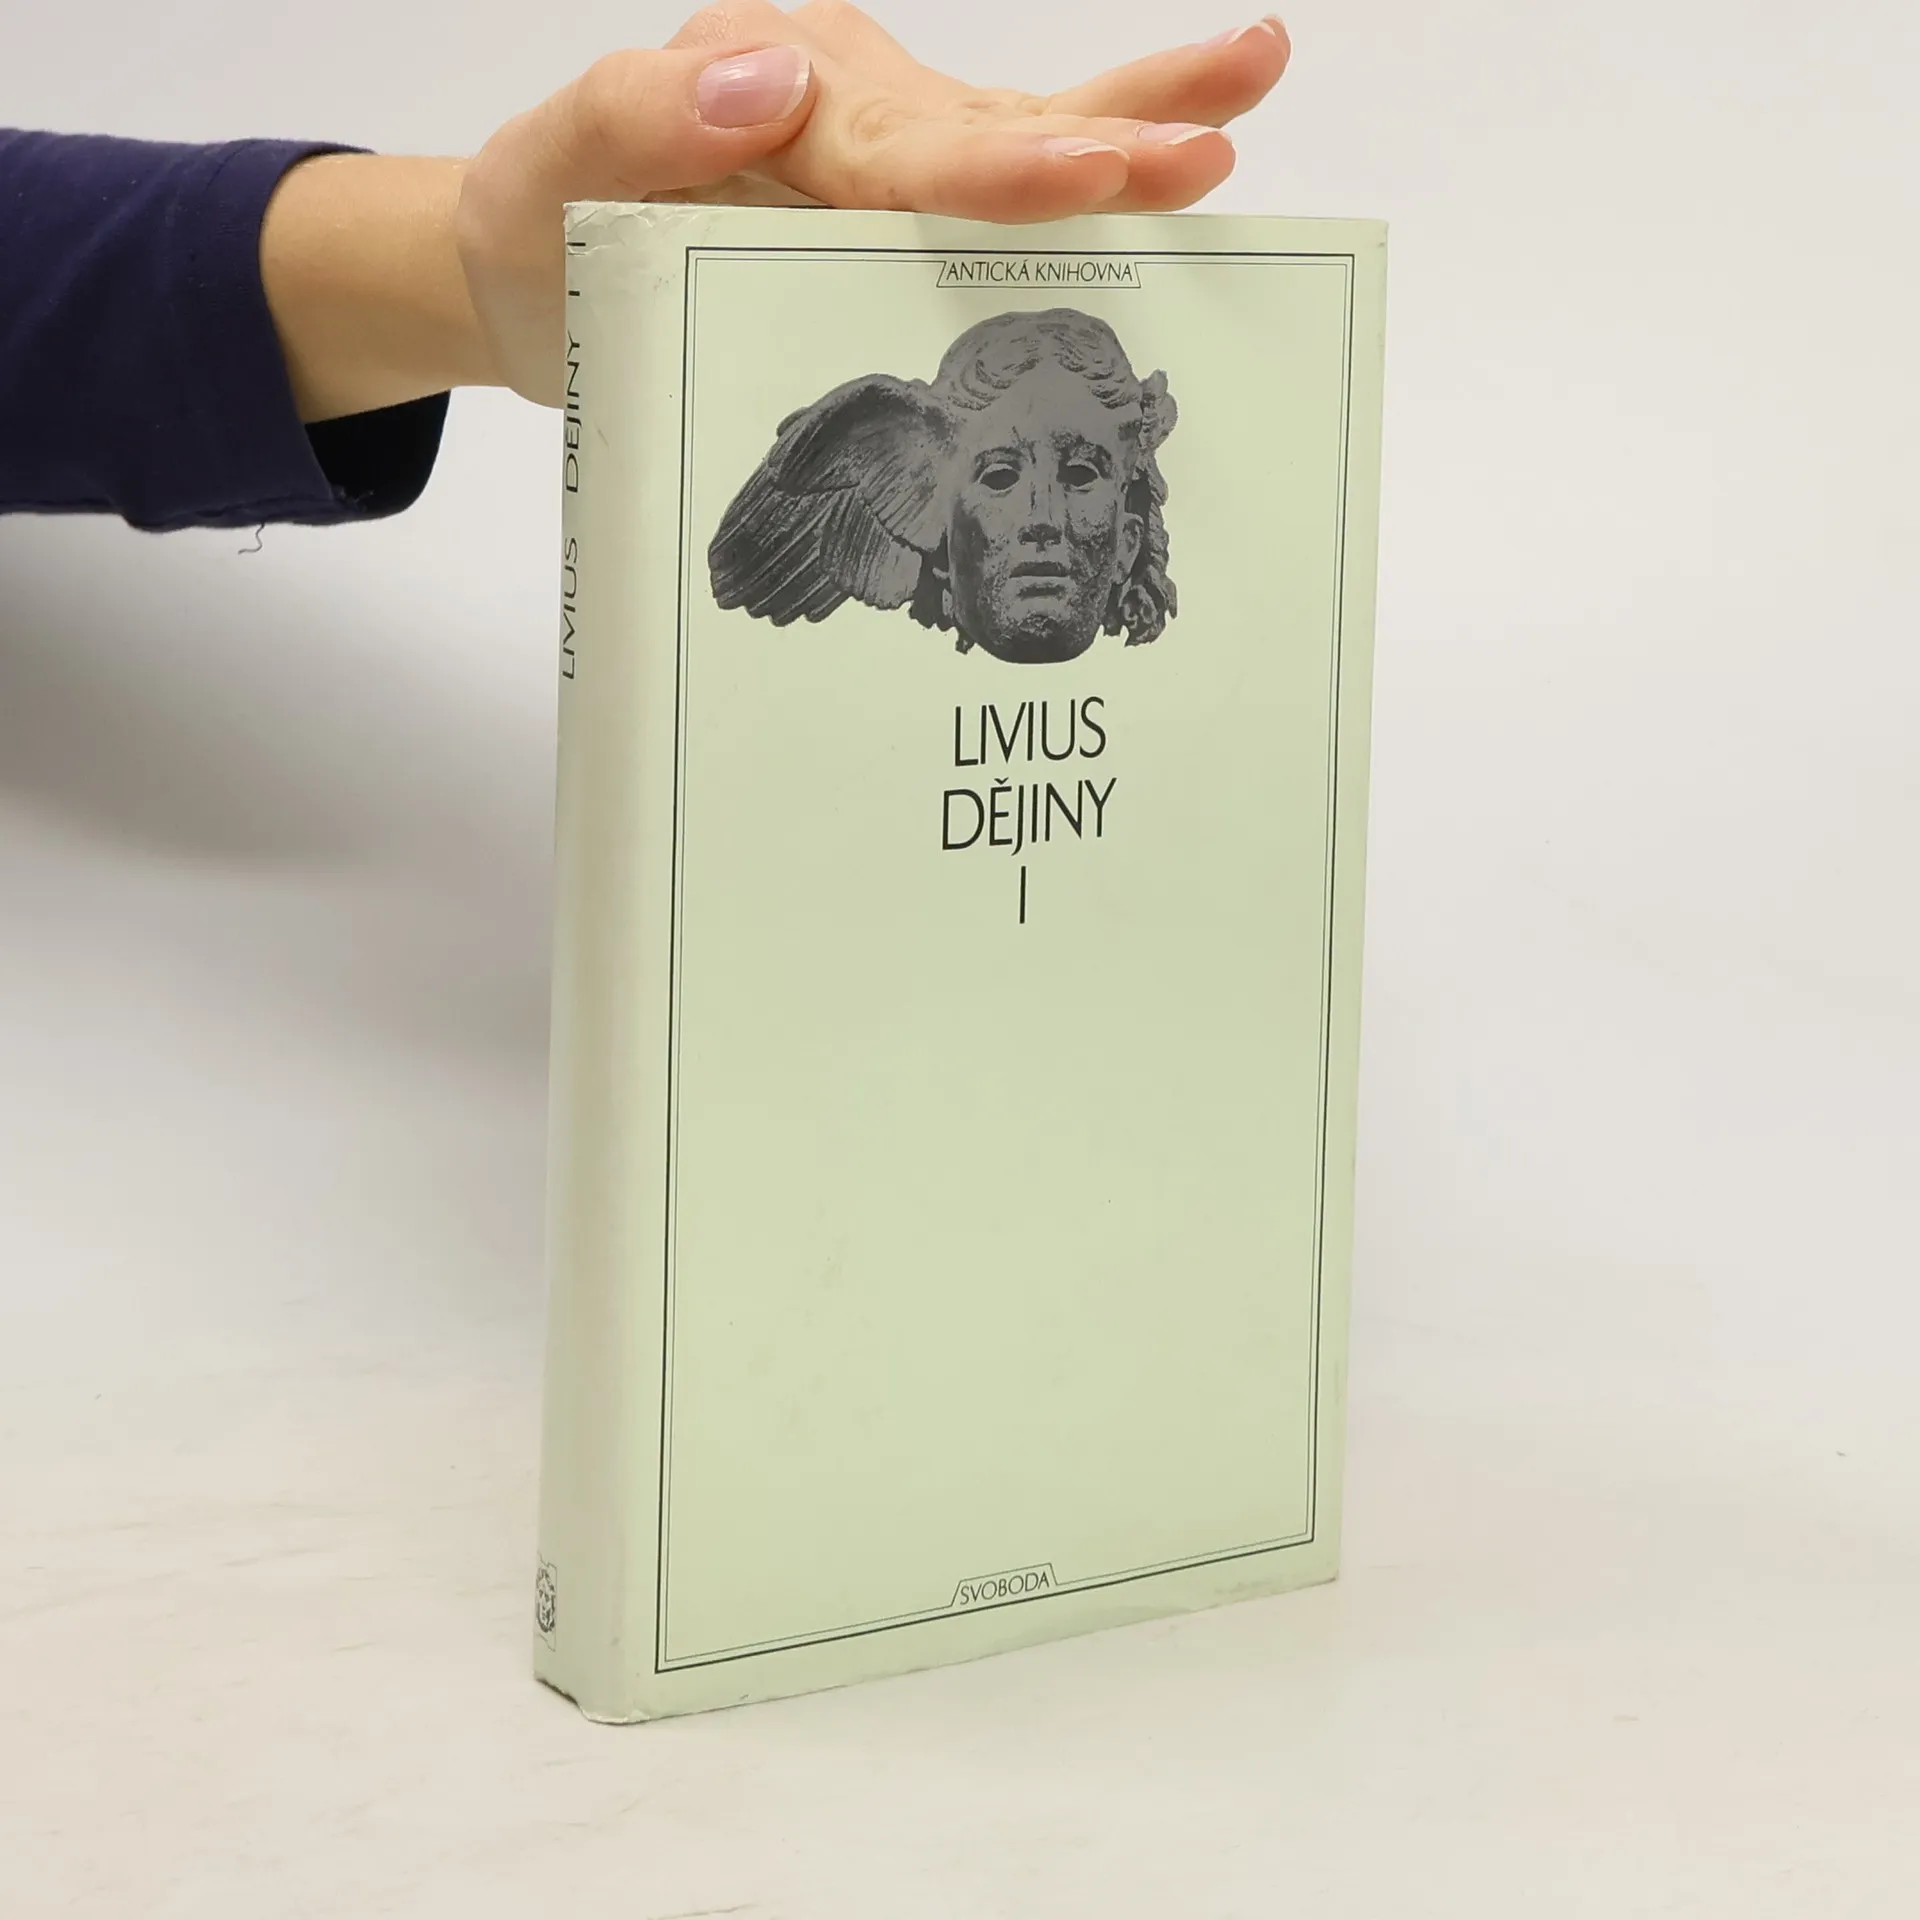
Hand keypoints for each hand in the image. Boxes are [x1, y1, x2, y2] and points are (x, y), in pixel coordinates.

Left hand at [262, 5, 1290, 418]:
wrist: (533, 270)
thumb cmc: (545, 228)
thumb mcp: (551, 171)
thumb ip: (634, 118)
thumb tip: (768, 84)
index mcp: (774, 91)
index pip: (896, 146)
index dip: (992, 170)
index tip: (1076, 173)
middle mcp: (846, 100)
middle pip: (984, 131)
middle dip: (1093, 145)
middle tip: (1197, 151)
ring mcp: (885, 142)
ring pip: (1022, 130)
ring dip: (1135, 119)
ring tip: (1242, 89)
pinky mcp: (903, 192)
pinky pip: (1008, 170)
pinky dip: (1101, 146)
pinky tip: (1199, 132)